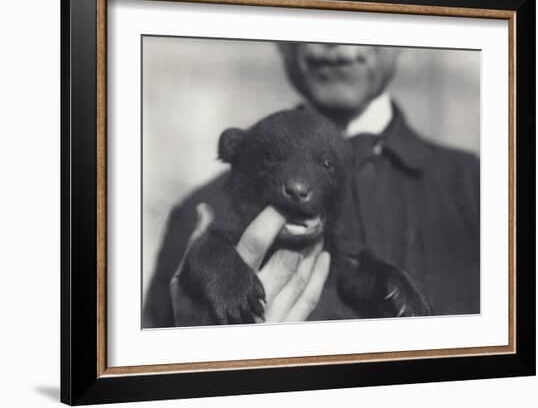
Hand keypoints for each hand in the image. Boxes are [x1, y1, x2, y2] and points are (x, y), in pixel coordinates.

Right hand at [170, 203, 329, 324]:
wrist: (203, 362)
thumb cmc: (192, 320)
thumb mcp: (185, 283)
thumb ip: (196, 246)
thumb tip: (204, 211)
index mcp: (229, 283)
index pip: (255, 243)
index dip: (273, 220)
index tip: (284, 204)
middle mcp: (255, 300)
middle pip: (286, 259)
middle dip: (302, 234)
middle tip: (309, 215)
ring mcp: (274, 316)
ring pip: (301, 277)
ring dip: (312, 251)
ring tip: (317, 231)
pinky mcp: (286, 329)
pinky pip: (309, 300)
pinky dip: (319, 277)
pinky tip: (324, 259)